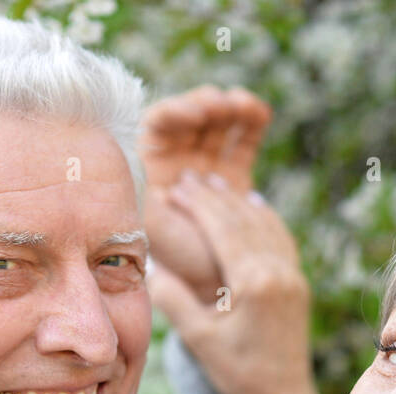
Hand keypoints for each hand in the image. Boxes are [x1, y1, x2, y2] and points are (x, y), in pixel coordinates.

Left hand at [140, 85, 271, 302]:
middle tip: (224, 105)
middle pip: (189, 118)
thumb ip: (145, 195)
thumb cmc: (181, 262)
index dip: (176, 112)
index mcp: (151, 168)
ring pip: (217, 124)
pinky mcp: (234, 175)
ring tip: (247, 105)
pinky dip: (252, 122)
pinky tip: (263, 112)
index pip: (158, 126)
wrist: (213, 287)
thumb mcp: (155, 228)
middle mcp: (176, 163)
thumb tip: (132, 165)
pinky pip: (242, 140)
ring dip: (232, 108)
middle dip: (207, 105)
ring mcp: (206, 166)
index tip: (197, 116)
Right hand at [146, 173, 335, 393]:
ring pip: (266, 226)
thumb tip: (148, 267)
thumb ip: (175, 300)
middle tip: (190, 177)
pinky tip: (254, 205)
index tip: (178, 187)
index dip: (200, 205)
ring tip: (215, 184)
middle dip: (216, 197)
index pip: (224, 229)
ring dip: (239, 202)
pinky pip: (282, 240)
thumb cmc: (237, 373)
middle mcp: (279, 273)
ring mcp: (293, 277)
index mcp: (254, 283)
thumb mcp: (199, 338)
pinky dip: (266, 218)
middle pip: (244, 221)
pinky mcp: (298, 285)